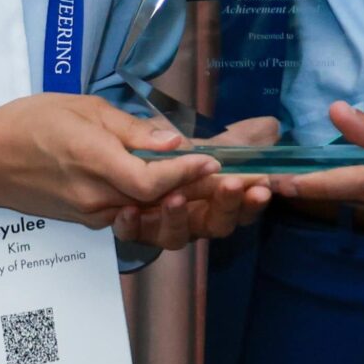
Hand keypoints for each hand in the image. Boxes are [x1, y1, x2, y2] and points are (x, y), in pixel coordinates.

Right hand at [0, 94, 217, 229]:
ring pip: (145, 210)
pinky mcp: (86, 220)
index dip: (186, 174)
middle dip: (193, 189)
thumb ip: (130, 129)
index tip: (214, 161)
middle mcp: (97, 198)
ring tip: (205, 179)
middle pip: (156, 201)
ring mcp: (92, 214)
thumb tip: (173, 142)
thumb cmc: (30, 122)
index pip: (152, 180)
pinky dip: (151, 201)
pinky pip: (127, 212)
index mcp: (95, 163)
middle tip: (224, 173)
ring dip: (177, 198)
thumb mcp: (83, 108)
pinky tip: (169, 184)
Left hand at [113, 118, 278, 251]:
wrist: (94, 142)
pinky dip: (132, 226)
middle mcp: (186, 213)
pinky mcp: (124, 223)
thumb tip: (270, 127)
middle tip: (231, 184)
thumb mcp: (193, 130)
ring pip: (174, 236)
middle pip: (214, 224)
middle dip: (226, 207)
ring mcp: (156, 221)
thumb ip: (227, 135)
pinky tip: (128, 211)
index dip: (252, 199)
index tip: (263, 185)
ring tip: (174, 197)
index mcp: (208, 193)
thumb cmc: (154, 138)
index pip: (239, 204)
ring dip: (178, 218)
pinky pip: (131, 234)